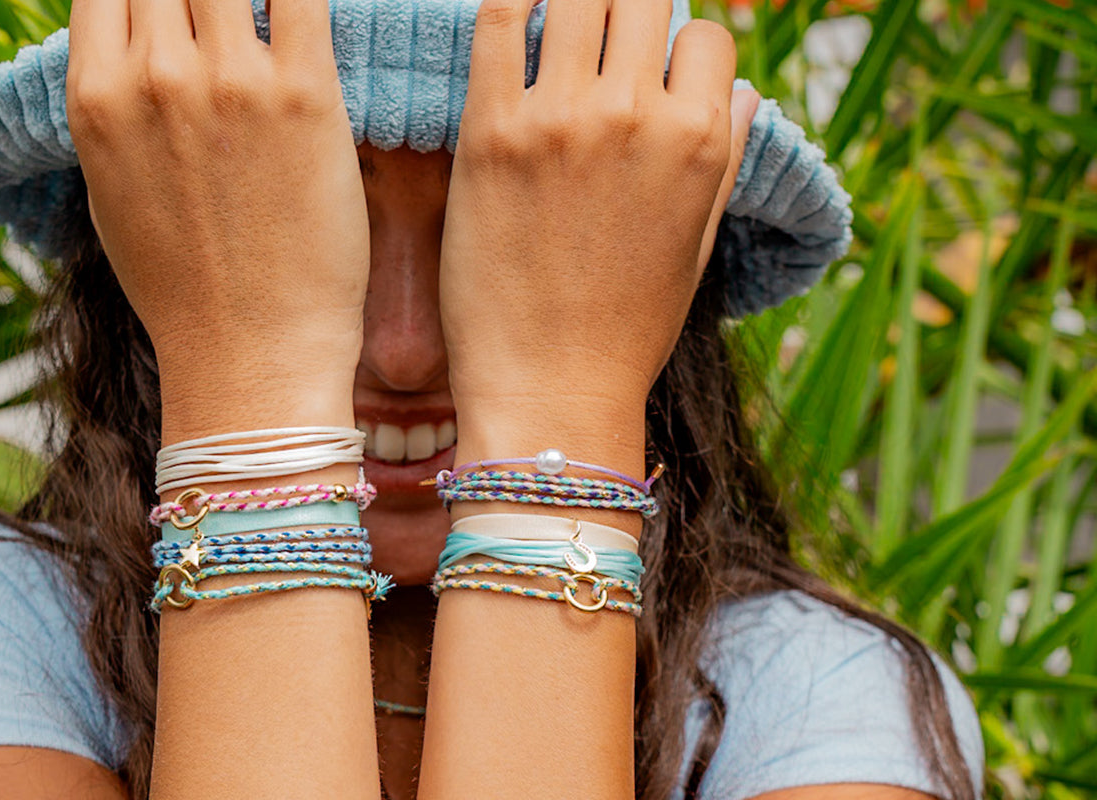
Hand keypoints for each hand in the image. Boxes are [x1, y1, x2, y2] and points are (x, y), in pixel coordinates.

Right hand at [66, 0, 368, 436]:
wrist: (250, 350)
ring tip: (261, 36)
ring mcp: (229, 80)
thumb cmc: (182, 284)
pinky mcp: (304, 94)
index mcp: (96, 97)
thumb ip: (114, 106)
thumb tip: (128, 53)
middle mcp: (155, 76)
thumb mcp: (108, 190)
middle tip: (223, 28)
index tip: (174, 12)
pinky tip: (298, 13)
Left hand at [440, 0, 756, 423]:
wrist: (551, 391)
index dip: (677, 47)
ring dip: (570, 5)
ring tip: (554, 35)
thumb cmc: (626, 330)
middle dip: (625, 13)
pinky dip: (509, 0)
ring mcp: (562, 119)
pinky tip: (513, 13)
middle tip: (597, 45)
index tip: (648, 70)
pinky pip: (497, 17)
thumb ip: (721, 155)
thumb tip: (741, 90)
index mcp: (700, 141)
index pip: (706, 34)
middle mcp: (638, 116)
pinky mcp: (491, 132)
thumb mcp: (697, 244)